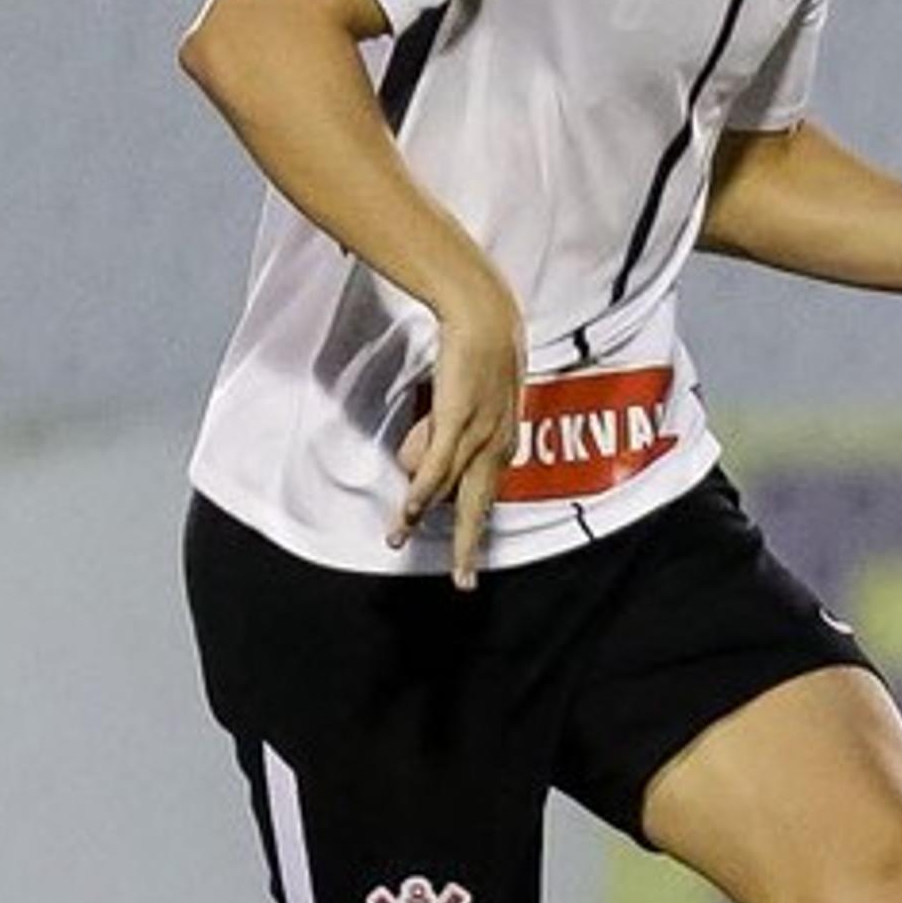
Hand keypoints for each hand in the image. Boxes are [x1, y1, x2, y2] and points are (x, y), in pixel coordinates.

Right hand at [391, 288, 523, 589]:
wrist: (487, 319)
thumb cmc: (477, 358)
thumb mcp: (462, 406)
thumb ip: (440, 438)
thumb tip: (412, 467)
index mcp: (504, 445)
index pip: (486, 498)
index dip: (472, 529)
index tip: (466, 560)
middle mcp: (498, 446)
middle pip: (478, 507)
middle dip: (466, 547)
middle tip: (462, 583)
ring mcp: (480, 432)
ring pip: (450, 487)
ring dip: (421, 517)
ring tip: (398, 539)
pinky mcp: (459, 415)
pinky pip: (439, 461)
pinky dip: (422, 487)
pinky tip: (409, 509)